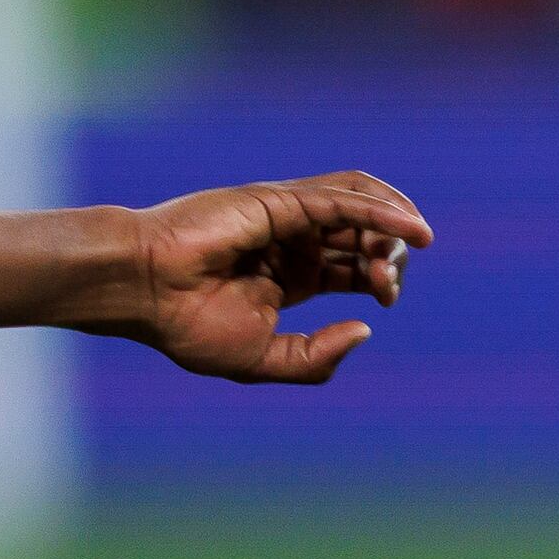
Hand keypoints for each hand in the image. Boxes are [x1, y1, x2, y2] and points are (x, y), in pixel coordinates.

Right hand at [89, 174, 429, 382]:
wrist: (143, 291)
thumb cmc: (186, 324)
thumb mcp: (262, 358)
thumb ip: (313, 357)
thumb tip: (365, 330)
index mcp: (289, 276)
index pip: (352, 266)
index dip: (380, 277)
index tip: (385, 300)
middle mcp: (292, 242)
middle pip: (362, 233)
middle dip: (389, 254)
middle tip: (389, 282)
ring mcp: (285, 217)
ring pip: (358, 204)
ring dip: (392, 222)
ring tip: (415, 242)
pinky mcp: (279, 201)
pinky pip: (341, 200)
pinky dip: (379, 209)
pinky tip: (408, 225)